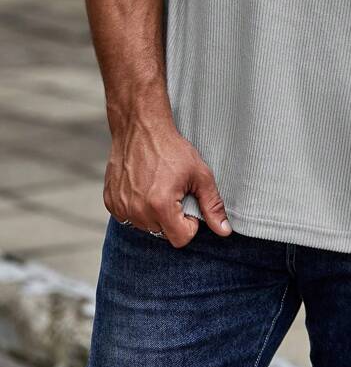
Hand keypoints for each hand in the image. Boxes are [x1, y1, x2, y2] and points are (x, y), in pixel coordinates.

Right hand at [103, 115, 231, 247]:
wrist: (140, 128)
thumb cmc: (172, 148)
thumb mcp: (200, 174)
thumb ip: (212, 205)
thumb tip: (225, 231)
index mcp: (161, 206)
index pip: (181, 239)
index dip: (190, 224)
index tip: (187, 203)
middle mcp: (137, 211)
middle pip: (163, 233)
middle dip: (172, 218)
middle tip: (172, 190)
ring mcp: (121, 208)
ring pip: (146, 227)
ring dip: (154, 214)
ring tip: (157, 187)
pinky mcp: (110, 202)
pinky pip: (128, 218)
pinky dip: (137, 208)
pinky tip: (142, 187)